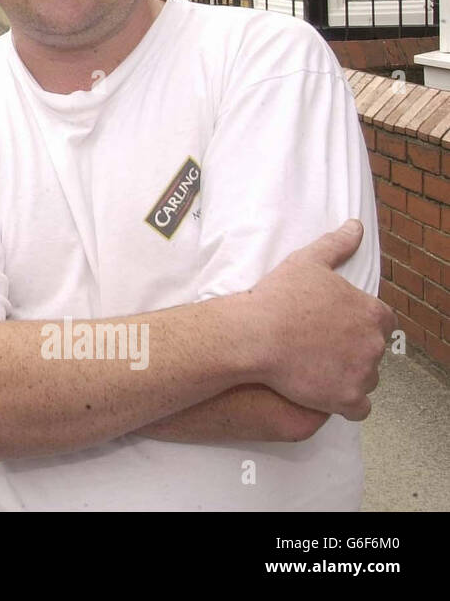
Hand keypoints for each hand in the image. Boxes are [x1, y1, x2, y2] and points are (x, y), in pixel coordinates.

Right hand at [243, 219, 394, 419]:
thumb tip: (356, 226)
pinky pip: (358, 409)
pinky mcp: (346, 399)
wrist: (254, 336)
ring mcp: (362, 373)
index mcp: (371, 312)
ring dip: (348, 376)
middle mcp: (374, 344)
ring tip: (316, 368)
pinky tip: (324, 392)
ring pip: (366, 379)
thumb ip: (337, 244)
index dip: (358, 324)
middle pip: (373, 351)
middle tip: (320, 347)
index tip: (335, 326)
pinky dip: (344, 403)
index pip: (381, 322)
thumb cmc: (278, 298)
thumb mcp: (307, 262)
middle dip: (353, 350)